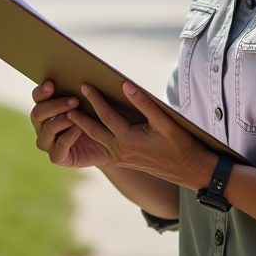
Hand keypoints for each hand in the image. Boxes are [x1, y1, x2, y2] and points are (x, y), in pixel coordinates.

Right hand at [30, 81, 113, 168]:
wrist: (110, 144)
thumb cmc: (98, 119)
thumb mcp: (90, 102)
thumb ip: (81, 91)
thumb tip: (82, 77)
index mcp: (46, 108)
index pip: (37, 97)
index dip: (42, 91)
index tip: (52, 84)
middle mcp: (42, 125)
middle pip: (37, 113)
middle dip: (55, 105)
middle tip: (74, 100)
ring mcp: (48, 142)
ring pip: (46, 129)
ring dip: (61, 120)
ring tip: (77, 114)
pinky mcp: (57, 157)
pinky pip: (59, 145)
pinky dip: (69, 135)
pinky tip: (79, 128)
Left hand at [68, 82, 216, 190]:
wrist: (189, 170)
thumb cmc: (180, 144)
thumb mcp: (165, 122)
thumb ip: (144, 104)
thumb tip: (126, 86)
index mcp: (129, 142)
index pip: (106, 116)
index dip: (95, 99)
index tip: (84, 85)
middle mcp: (120, 152)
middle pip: (94, 129)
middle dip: (79, 114)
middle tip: (66, 99)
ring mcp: (120, 158)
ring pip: (97, 138)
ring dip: (83, 125)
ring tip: (70, 111)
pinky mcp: (123, 160)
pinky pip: (104, 144)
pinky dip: (94, 133)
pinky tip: (89, 122)